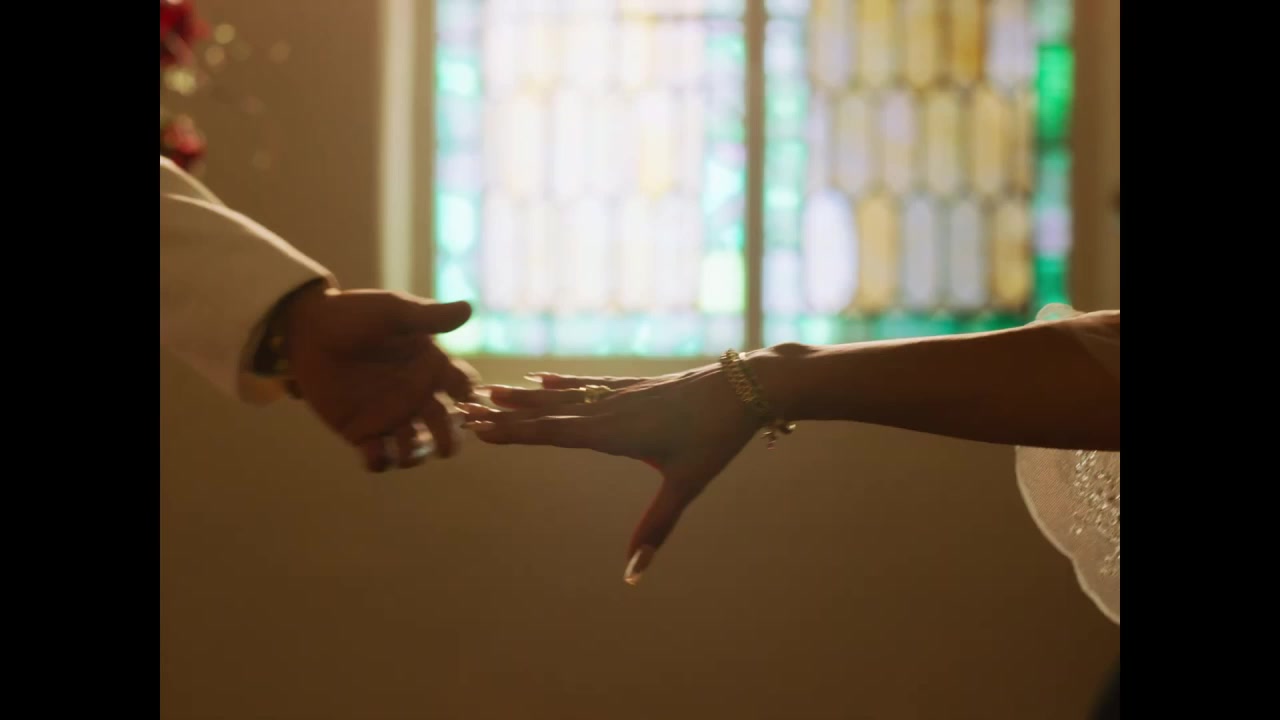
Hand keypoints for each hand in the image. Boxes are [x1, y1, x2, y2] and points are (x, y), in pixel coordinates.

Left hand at [278, 283, 476, 471]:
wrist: (305, 332)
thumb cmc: (352, 315)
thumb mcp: (393, 311)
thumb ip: (428, 316)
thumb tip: (469, 309)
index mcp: (429, 367)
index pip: (461, 386)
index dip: (468, 396)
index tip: (462, 399)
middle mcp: (415, 396)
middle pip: (445, 426)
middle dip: (449, 440)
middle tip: (445, 446)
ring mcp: (389, 416)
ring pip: (415, 448)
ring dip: (417, 455)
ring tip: (407, 448)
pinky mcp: (361, 431)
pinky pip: (378, 457)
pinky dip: (381, 461)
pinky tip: (375, 450)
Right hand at [461, 363, 761, 583]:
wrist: (747, 386)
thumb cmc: (717, 438)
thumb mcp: (686, 485)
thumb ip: (656, 529)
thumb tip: (632, 575)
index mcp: (615, 432)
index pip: (552, 433)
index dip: (514, 432)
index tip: (478, 429)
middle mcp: (609, 408)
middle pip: (546, 411)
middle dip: (504, 413)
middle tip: (463, 408)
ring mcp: (620, 393)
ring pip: (561, 394)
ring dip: (522, 396)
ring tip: (487, 392)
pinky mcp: (634, 385)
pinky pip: (586, 384)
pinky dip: (559, 382)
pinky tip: (539, 378)